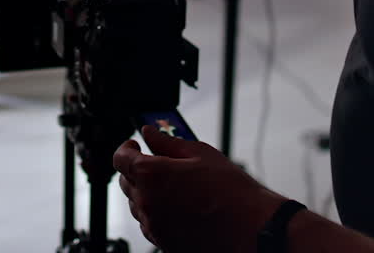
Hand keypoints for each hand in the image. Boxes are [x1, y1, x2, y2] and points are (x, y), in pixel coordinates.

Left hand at [114, 126, 284, 251]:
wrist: (252, 229)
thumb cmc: (232, 192)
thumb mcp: (201, 154)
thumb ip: (168, 142)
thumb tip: (150, 132)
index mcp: (152, 174)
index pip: (120, 158)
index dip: (126, 147)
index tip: (134, 144)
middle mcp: (147, 202)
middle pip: (125, 181)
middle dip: (136, 169)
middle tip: (158, 162)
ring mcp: (154, 225)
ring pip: (136, 203)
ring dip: (146, 191)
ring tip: (174, 186)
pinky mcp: (163, 242)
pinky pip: (149, 223)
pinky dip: (155, 211)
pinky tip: (177, 206)